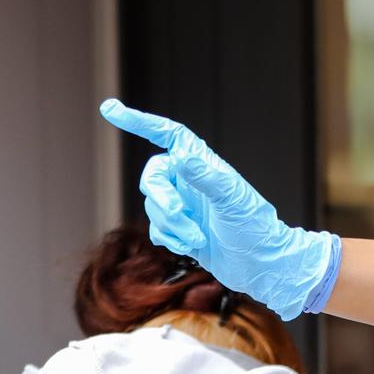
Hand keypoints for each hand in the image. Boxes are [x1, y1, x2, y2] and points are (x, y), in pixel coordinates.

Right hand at [100, 100, 338, 319]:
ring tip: (198, 239)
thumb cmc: (255, 229)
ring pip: (153, 207)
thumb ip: (207, 178)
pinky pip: (157, 228)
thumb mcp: (233, 201)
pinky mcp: (180, 229)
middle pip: (152, 177)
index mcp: (204, 165)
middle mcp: (191, 181)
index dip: (140, 121)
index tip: (111, 109)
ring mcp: (184, 205)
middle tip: (180, 215)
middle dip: (162, 199)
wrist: (262, 265)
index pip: (168, 134)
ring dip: (172, 225)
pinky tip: (192, 247)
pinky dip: (170, 238)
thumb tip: (181, 157)